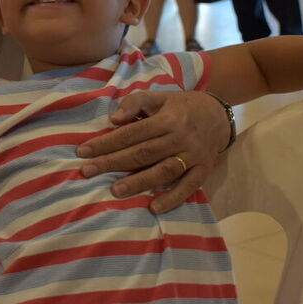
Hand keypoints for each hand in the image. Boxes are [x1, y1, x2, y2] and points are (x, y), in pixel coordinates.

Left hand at [76, 91, 230, 213]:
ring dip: (139, 182)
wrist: (219, 114)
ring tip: (115, 191)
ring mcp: (192, 156)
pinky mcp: (203, 170)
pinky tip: (154, 207)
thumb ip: (135, 103)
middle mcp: (179, 138)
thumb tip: (113, 120)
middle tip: (87, 172)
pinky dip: (172, 198)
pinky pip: (188, 187)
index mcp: (167, 118)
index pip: (131, 133)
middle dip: (112, 163)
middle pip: (142, 153)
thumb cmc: (181, 106)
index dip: (106, 142)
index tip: (83, 152)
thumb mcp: (159, 96)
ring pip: (163, 171)